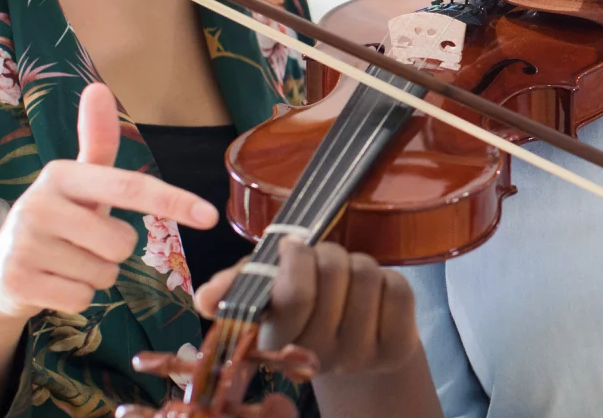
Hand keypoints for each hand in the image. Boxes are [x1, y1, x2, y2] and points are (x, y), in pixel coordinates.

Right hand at [0, 84, 217, 335]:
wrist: (0, 268)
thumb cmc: (57, 218)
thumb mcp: (79, 181)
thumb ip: (97, 140)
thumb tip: (97, 87)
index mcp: (60, 175)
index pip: (129, 187)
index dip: (173, 201)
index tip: (210, 216)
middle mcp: (37, 204)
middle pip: (122, 243)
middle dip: (115, 251)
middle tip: (85, 243)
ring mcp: (24, 244)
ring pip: (104, 274)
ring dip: (96, 275)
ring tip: (67, 261)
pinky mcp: (18, 282)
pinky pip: (83, 299)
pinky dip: (78, 297)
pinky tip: (54, 283)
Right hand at [193, 242, 421, 378]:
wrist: (355, 343)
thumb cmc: (304, 307)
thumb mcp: (265, 295)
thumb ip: (235, 288)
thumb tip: (205, 297)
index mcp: (277, 344)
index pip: (294, 295)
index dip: (296, 257)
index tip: (293, 245)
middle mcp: (318, 356)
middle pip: (333, 274)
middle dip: (328, 253)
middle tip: (323, 258)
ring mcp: (359, 356)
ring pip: (366, 276)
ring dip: (357, 264)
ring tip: (347, 276)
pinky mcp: (396, 348)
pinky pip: (397, 291)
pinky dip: (388, 278)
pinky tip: (374, 292)